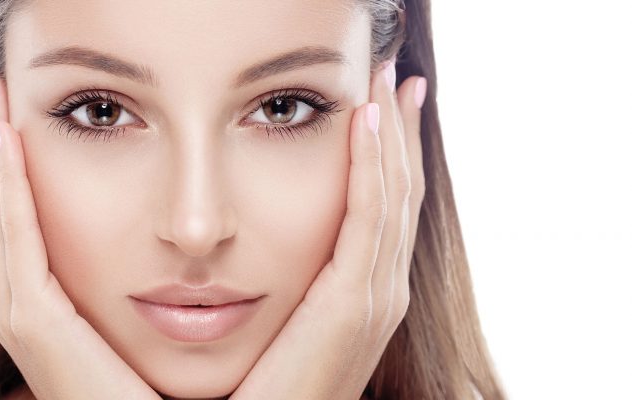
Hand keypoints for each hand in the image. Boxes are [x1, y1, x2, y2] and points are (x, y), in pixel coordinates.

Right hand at [0, 72, 161, 399]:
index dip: (9, 173)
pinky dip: (8, 193)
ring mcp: (24, 315)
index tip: (15, 123)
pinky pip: (16, 243)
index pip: (17, 225)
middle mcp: (23, 306)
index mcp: (45, 303)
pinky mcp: (37, 322)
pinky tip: (5, 142)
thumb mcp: (137, 316)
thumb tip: (178, 234)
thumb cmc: (150, 386)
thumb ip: (145, 276)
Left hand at [230, 62, 426, 399]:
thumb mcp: (295, 319)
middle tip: (396, 79)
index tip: (382, 107)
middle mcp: (383, 289)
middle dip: (400, 133)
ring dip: (391, 136)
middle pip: (399, 192)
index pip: (386, 207)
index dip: (390, 154)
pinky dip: (372, 167)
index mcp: (367, 291)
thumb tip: (281, 241)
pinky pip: (368, 217)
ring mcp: (375, 295)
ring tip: (386, 84)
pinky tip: (365, 122)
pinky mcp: (353, 302)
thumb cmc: (275, 385)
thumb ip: (302, 279)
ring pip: (392, 196)